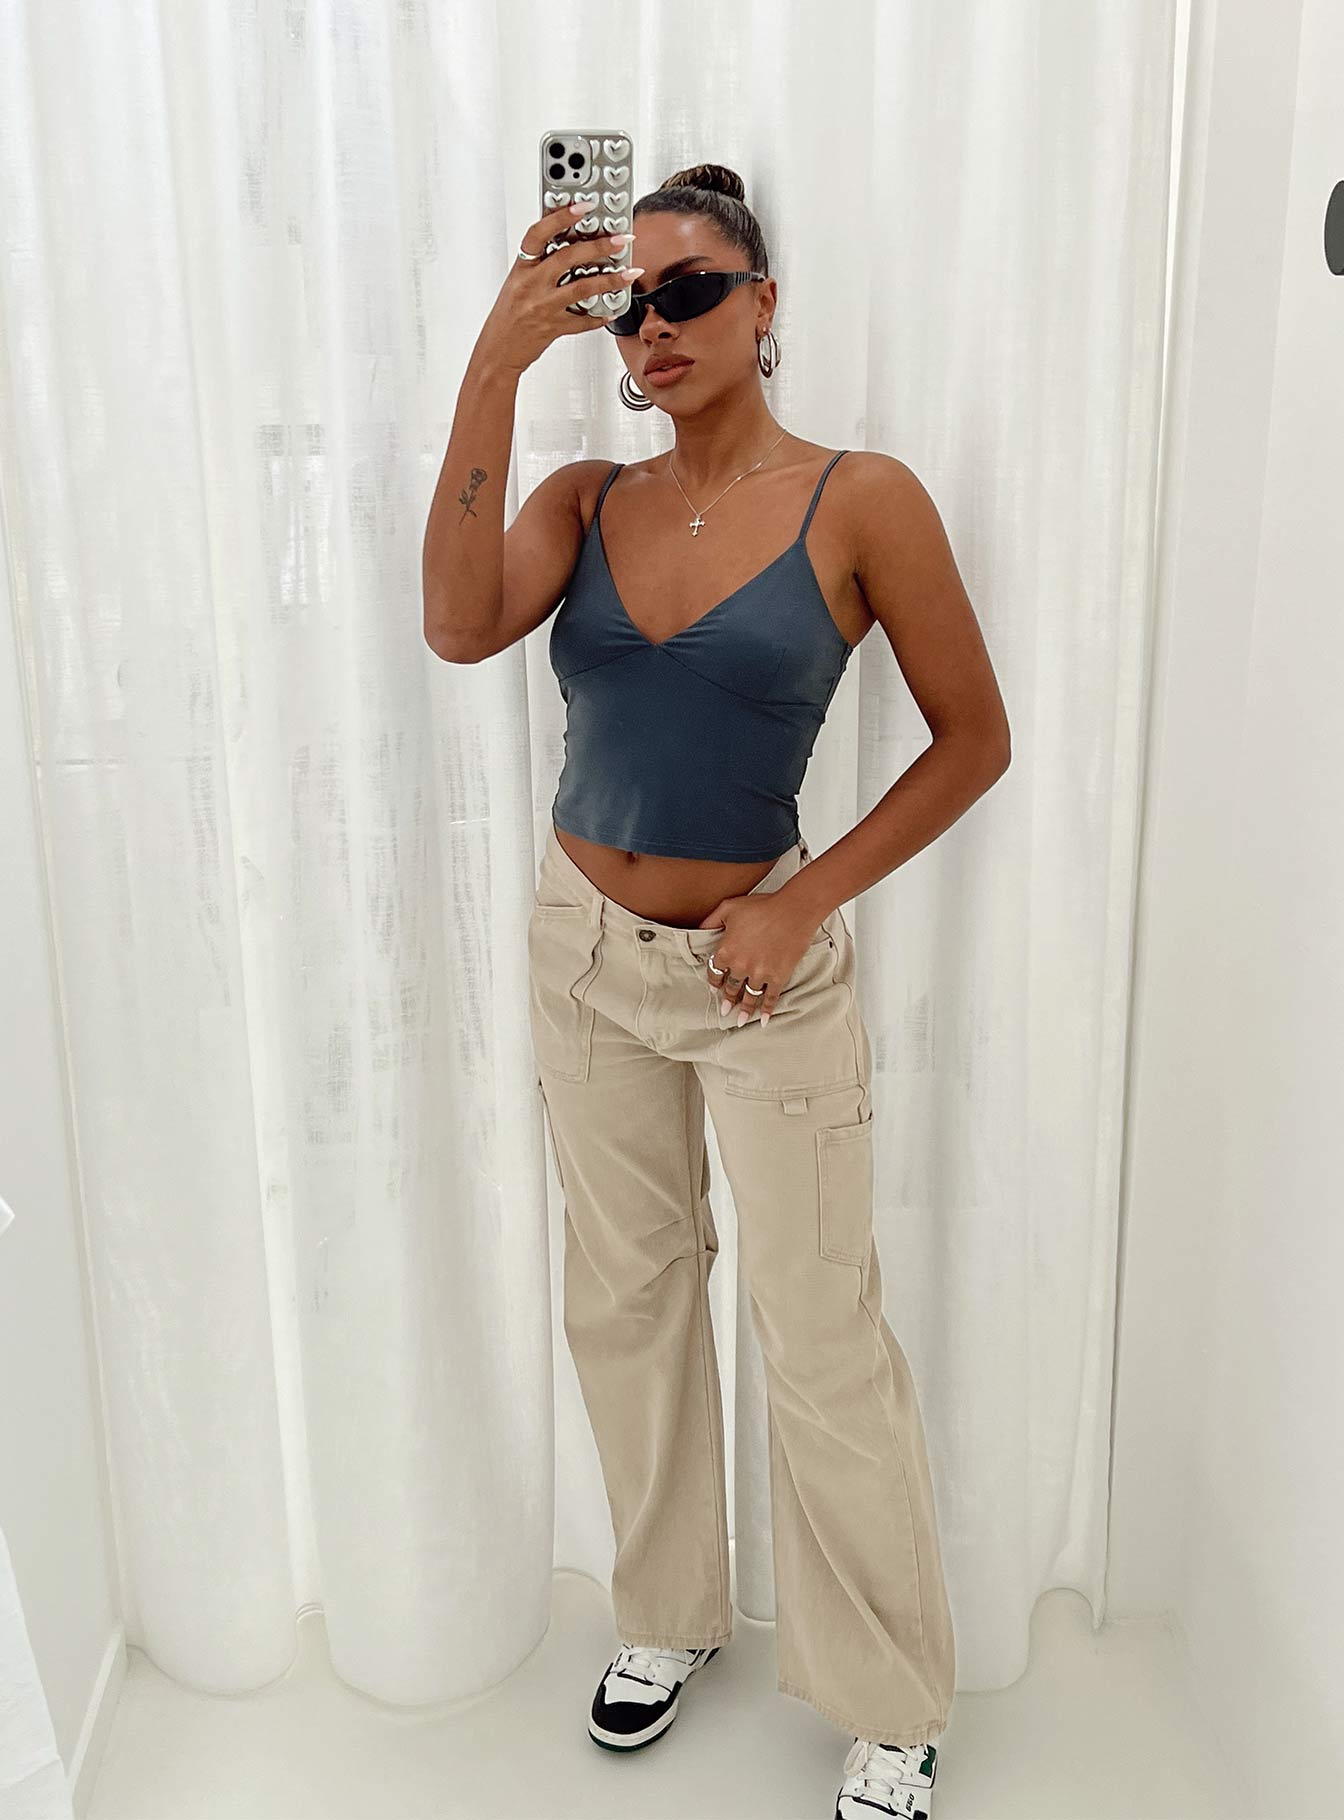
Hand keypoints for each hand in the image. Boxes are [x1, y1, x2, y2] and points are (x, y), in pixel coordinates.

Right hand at [476, 199, 643, 375]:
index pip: (539, 234)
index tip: (583, 206)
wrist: (497, 350)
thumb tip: (567, 241)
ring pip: (582, 288)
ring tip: (629, 272)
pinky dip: (600, 315)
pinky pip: (583, 321)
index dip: (561, 216)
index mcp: (522, 268)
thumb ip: (539, 262)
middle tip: (621, 239)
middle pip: (568, 257)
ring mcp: (543, 307)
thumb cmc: (507, 316)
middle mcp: (532, 285)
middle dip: (599, 245)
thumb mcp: (517, 281)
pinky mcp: (554, 328)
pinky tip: (612, 309)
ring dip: (610, 279)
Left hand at [696, 890, 824, 1027]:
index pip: (714, 972)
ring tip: (739, 1020)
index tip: (715, 987)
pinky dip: (767, 1010)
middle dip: (727, 999)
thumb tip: (699, 931)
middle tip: (725, 1010)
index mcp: (726, 950)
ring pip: (749, 996)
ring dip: (744, 1009)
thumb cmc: (762, 906)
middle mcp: (740, 966)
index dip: (714, 981)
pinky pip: (770, 997)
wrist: (793, 910)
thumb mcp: (729, 907)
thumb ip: (711, 921)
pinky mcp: (779, 976)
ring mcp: (760, 973)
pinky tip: (763, 1020)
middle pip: (731, 987)